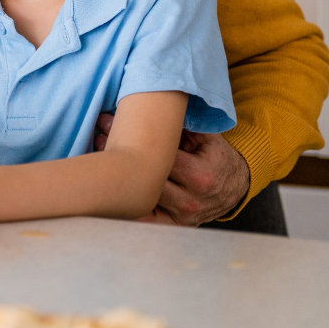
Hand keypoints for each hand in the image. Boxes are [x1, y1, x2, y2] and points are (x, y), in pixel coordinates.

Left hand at [94, 114, 250, 225]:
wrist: (233, 188)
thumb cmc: (215, 157)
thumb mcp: (207, 139)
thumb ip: (184, 125)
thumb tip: (151, 102)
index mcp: (200, 176)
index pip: (158, 155)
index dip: (130, 137)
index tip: (107, 120)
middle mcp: (189, 201)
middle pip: (144, 177)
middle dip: (116, 155)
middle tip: (95, 135)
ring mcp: (179, 216)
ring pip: (138, 197)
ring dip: (115, 177)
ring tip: (95, 156)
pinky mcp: (170, 225)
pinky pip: (142, 219)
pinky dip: (122, 204)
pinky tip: (104, 187)